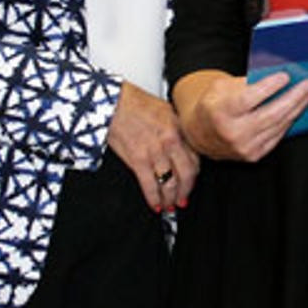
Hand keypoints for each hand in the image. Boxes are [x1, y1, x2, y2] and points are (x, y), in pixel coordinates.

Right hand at [106, 83, 199, 211]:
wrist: (113, 103)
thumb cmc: (135, 102)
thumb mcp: (165, 110)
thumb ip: (176, 129)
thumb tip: (181, 144)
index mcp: (179, 128)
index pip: (195, 158)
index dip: (194, 175)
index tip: (191, 181)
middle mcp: (170, 141)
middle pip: (186, 174)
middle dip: (186, 191)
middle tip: (183, 199)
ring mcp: (155, 152)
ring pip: (169, 183)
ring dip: (170, 198)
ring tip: (169, 205)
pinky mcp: (138, 160)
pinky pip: (150, 185)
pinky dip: (154, 198)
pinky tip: (155, 204)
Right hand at [172, 68, 307, 162]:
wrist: (200, 133)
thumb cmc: (214, 104)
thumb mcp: (222, 87)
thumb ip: (246, 82)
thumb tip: (278, 75)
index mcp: (219, 112)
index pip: (248, 99)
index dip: (268, 87)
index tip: (285, 76)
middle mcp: (232, 132)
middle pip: (270, 114)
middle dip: (294, 98)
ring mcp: (244, 147)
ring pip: (278, 125)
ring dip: (298, 107)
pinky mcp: (254, 155)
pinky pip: (278, 135)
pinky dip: (290, 119)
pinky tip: (299, 107)